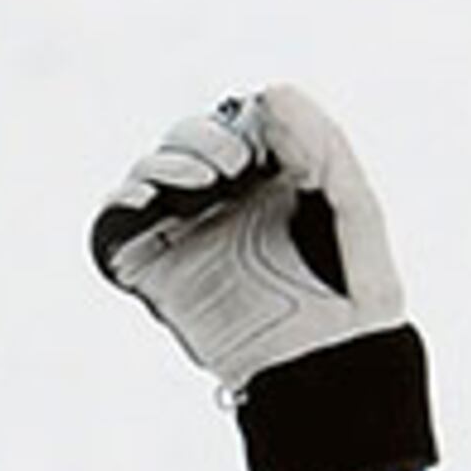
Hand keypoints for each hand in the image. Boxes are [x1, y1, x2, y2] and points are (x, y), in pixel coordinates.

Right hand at [91, 85, 434, 470]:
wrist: (333, 379)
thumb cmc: (356, 305)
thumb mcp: (355, 212)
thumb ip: (325, 147)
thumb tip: (272, 91)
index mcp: (267, 186)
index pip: (236, 125)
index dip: (241, 120)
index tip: (261, 140)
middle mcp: (221, 207)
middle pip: (187, 142)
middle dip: (202, 138)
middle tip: (232, 162)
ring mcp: (184, 238)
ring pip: (150, 175)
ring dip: (167, 163)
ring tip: (204, 181)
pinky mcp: (152, 271)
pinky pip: (115, 227)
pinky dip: (122, 203)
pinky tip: (150, 198)